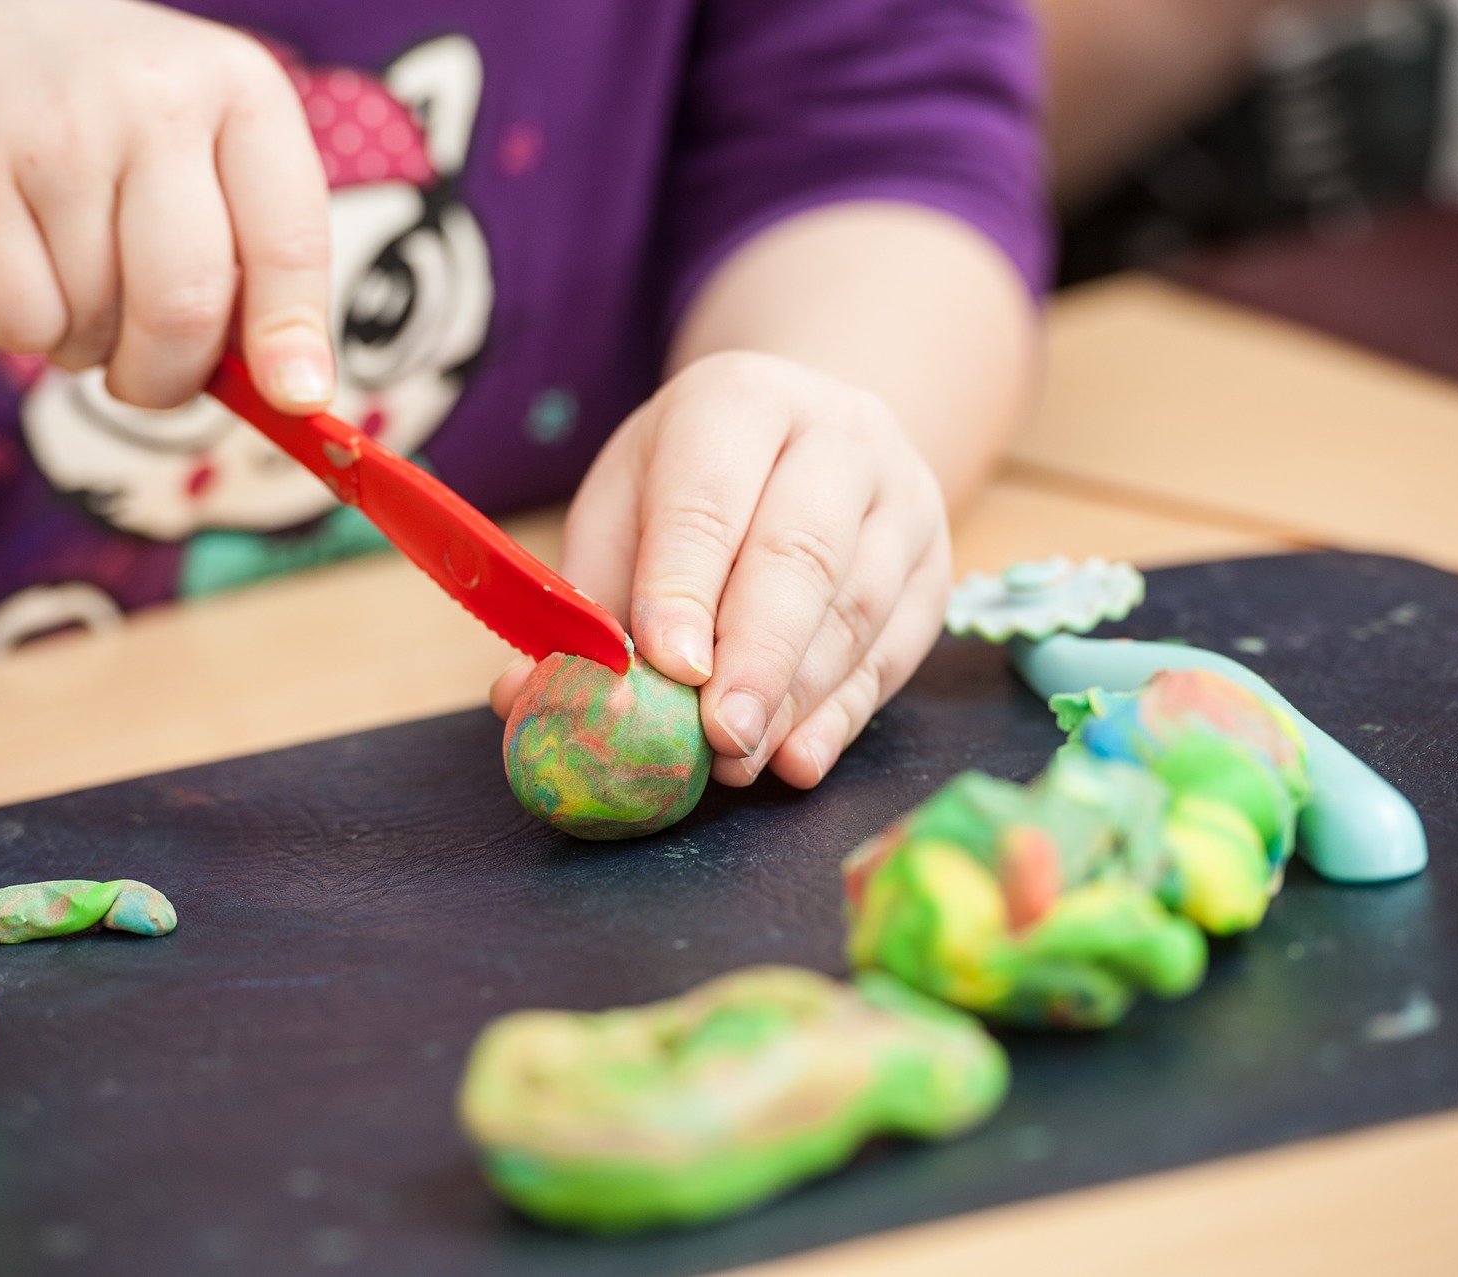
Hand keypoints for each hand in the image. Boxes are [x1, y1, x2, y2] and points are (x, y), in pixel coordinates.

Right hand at [0, 0, 331, 410]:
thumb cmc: (117, 132)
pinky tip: (22, 271)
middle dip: (171, 376)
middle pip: (186, 305)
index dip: (291, 336)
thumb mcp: (211, 160)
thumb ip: (259, 265)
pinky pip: (18, 322)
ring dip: (90, 346)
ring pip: (98, 324)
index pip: (289, 241)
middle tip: (152, 377)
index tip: (295, 399)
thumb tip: (291, 395)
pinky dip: (24, 332)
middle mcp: (154, 97)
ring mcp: (54, 131)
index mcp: (242, 92)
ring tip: (75, 280)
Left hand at [494, 352, 952, 788]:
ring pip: (856, 608)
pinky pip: (895, 651)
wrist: (812, 437)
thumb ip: (585, 598)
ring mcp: (902, 499)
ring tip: (740, 761)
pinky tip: (799, 758)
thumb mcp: (626, 505)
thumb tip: (522, 696)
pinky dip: (844, 715)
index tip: (668, 666)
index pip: (710, 499)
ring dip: (795, 699)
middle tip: (716, 738)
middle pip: (801, 554)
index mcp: (740, 400)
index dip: (687, 586)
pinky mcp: (935, 568)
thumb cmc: (695, 481)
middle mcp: (838, 435)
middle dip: (755, 657)